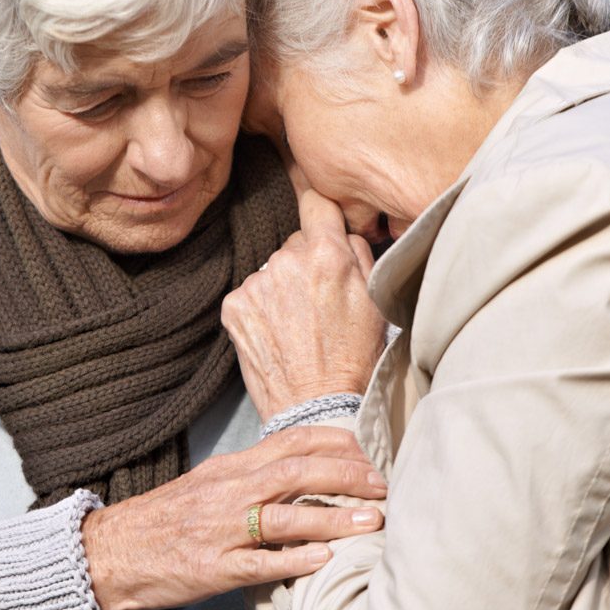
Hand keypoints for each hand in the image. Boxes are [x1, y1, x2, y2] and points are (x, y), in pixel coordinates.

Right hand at [80, 426, 387, 609]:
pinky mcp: (214, 568)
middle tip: (383, 486)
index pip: (291, 442)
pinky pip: (259, 563)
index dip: (336, 444)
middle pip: (296, 471)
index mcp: (231, 468)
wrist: (112, 551)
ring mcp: (221, 530)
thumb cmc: (166, 519)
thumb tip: (304, 469)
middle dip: (346, 476)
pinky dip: (293, 559)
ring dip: (333, 517)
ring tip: (371, 522)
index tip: (369, 452)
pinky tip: (324, 560)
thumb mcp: (209, 483)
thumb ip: (253, 474)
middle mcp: (229, 493)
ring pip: (284, 516)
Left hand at [221, 186, 387, 422]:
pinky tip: (278, 334)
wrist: (318, 408)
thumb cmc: (354, 358)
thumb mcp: (376, 300)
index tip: (320, 222)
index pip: (315, 202)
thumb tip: (342, 229)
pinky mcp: (234, 306)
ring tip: (298, 326)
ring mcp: (256, 283)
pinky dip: (261, 309)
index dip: (321, 212)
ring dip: (282, 288)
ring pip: (272, 270)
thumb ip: (359, 253)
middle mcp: (286, 261)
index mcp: (327, 253)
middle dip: (306, 263)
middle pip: (294, 243)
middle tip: (318, 302)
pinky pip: (251, 294)